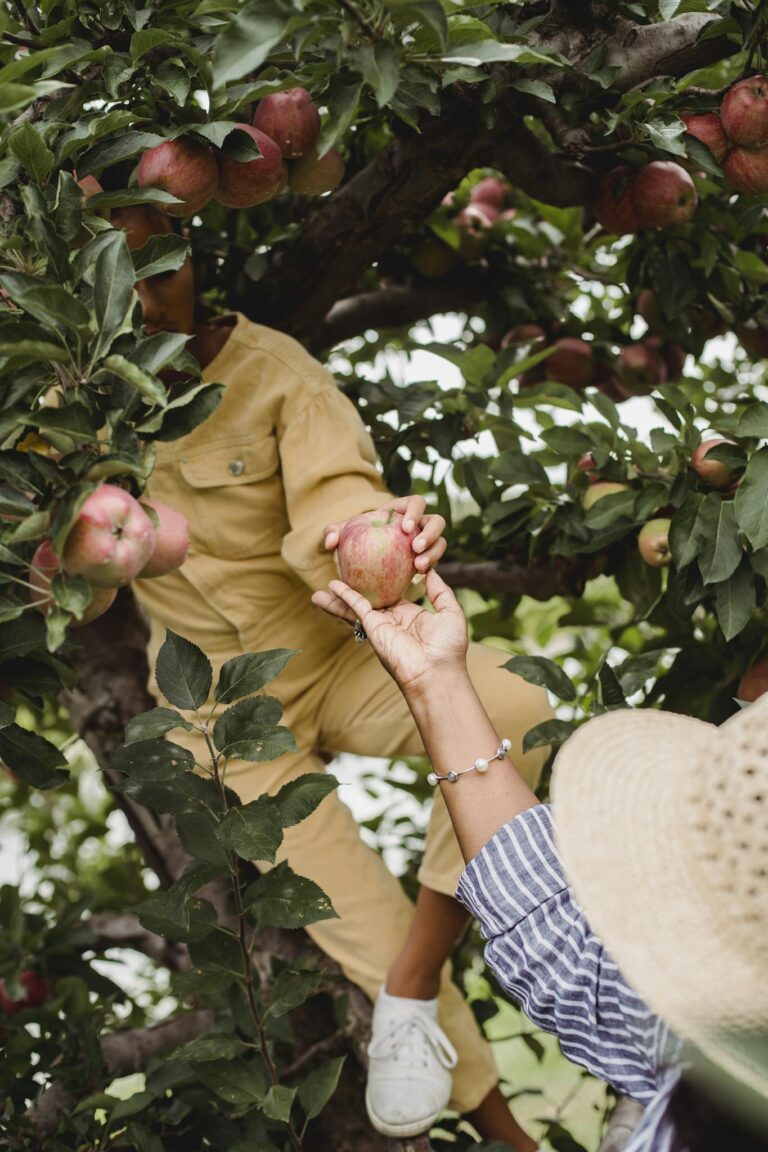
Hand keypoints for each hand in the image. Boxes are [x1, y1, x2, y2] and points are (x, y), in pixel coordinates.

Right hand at [311, 569, 467, 694]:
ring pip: (356, 605)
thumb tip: (431, 570)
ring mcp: (381, 624)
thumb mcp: (451, 612)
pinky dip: (344, 596)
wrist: (436, 673)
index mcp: (410, 615)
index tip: (374, 567)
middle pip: (369, 599)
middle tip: (341, 576)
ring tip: (322, 587)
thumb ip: (440, 591)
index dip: (383, 581)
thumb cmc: (448, 648)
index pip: (392, 594)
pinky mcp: (374, 627)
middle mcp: (393, 619)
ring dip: (339, 597)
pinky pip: (357, 607)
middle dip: (355, 590)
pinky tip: (331, 586)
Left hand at [323, 495, 446, 573]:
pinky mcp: (427, 558)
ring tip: (418, 566)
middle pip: (436, 521)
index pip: (416, 503)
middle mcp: (419, 524)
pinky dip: (430, 566)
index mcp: (402, 510)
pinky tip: (418, 576)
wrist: (365, 560)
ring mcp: (426, 541)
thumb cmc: (355, 541)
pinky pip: (435, 560)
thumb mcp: (343, 535)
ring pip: (441, 541)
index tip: (405, 528)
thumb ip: (333, 533)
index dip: (414, 512)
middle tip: (415, 547)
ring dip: (434, 552)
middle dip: (430, 533)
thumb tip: (330, 541)